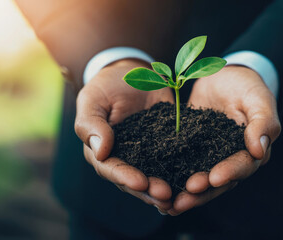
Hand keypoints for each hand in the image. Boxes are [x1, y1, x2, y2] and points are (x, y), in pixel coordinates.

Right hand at [75, 59, 173, 210]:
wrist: (133, 73)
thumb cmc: (107, 86)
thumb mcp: (92, 99)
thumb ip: (91, 124)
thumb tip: (100, 151)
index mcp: (102, 150)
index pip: (110, 169)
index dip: (124, 177)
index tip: (140, 183)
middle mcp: (125, 157)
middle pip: (134, 180)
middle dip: (149, 190)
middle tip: (165, 196)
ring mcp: (147, 153)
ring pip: (154, 176)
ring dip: (164, 188)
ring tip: (178, 196)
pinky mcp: (166, 145)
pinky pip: (173, 160)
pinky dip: (180, 172)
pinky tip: (191, 181)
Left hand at [166, 66, 280, 215]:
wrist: (223, 77)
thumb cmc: (245, 86)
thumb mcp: (257, 98)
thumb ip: (263, 122)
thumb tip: (260, 151)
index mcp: (251, 150)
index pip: (243, 165)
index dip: (229, 173)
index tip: (213, 178)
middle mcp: (231, 159)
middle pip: (219, 181)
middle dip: (202, 192)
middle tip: (183, 200)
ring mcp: (211, 157)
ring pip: (201, 180)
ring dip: (186, 194)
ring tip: (168, 205)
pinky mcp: (193, 151)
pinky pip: (183, 166)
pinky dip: (173, 178)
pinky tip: (157, 189)